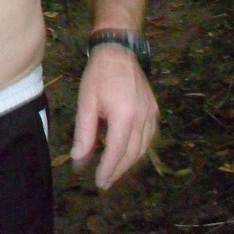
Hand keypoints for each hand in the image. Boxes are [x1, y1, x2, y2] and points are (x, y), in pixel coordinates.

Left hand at [71, 43, 157, 189]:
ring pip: (143, 148)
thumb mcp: (86, 102)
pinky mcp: (154, 109)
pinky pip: (149, 137)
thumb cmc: (99, 75)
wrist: (118, 51)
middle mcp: (142, 117)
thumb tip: (78, 160)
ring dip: (129, 163)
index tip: (99, 183)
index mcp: (124, 115)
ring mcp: (151, 113)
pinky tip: (129, 154)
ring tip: (114, 172)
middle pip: (132, 153)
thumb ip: (84, 133)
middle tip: (104, 183)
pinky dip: (139, 150)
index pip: (117, 151)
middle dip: (118, 170)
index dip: (108, 170)